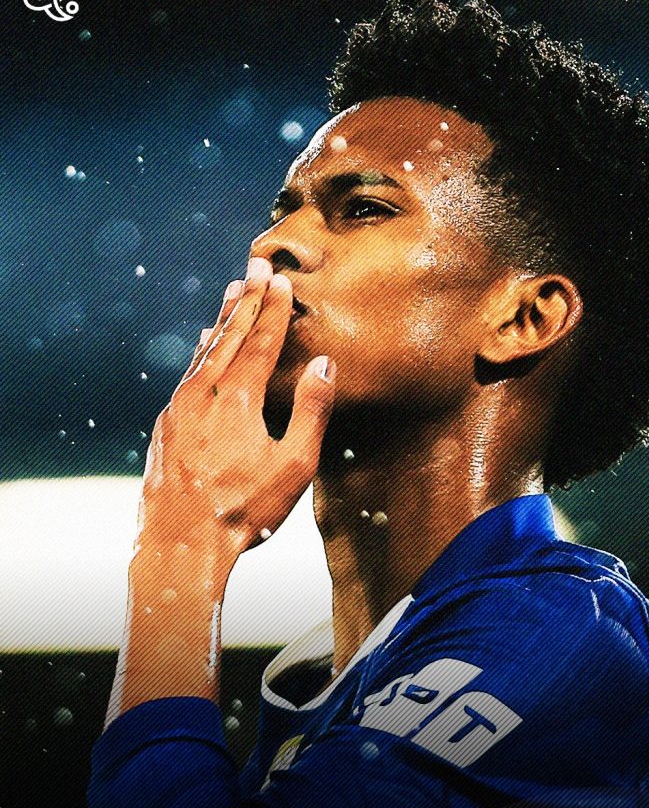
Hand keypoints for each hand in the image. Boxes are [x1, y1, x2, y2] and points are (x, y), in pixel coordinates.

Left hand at [136, 256, 335, 561]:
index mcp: (238, 398)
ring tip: (231, 292)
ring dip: (222, 319)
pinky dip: (202, 351)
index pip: (261, 340)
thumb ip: (311, 411)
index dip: (273, 308)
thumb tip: (324, 365)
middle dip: (246, 298)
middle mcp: (203, 392)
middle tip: (254, 264)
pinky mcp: (165, 425)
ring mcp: (179, 407)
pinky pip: (188, 373)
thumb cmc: (244, 510)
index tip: (280, 278)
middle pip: (230, 334)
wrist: (179, 544)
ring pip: (205, 351)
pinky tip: (205, 347)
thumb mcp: (294, 466)